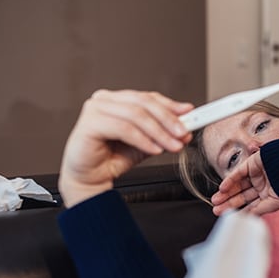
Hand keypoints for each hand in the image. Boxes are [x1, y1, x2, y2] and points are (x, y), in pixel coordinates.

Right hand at [59, 89, 192, 207]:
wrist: (90, 179)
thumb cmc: (112, 158)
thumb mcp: (146, 143)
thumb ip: (162, 133)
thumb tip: (185, 129)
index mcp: (117, 99)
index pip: (148, 97)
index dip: (170, 105)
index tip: (189, 114)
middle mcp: (104, 100)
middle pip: (143, 103)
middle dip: (168, 119)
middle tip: (183, 132)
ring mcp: (95, 109)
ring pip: (136, 115)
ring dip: (159, 132)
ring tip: (172, 145)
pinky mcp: (89, 124)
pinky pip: (124, 129)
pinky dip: (143, 140)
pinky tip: (154, 149)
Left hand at [211, 151, 278, 215]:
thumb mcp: (274, 203)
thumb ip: (260, 210)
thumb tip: (247, 218)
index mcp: (269, 195)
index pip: (251, 205)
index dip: (239, 211)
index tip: (228, 217)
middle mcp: (262, 185)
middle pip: (242, 196)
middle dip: (229, 203)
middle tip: (217, 210)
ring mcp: (257, 174)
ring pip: (237, 185)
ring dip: (226, 193)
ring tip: (215, 201)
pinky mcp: (252, 163)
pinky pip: (238, 173)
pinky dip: (229, 181)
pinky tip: (222, 189)